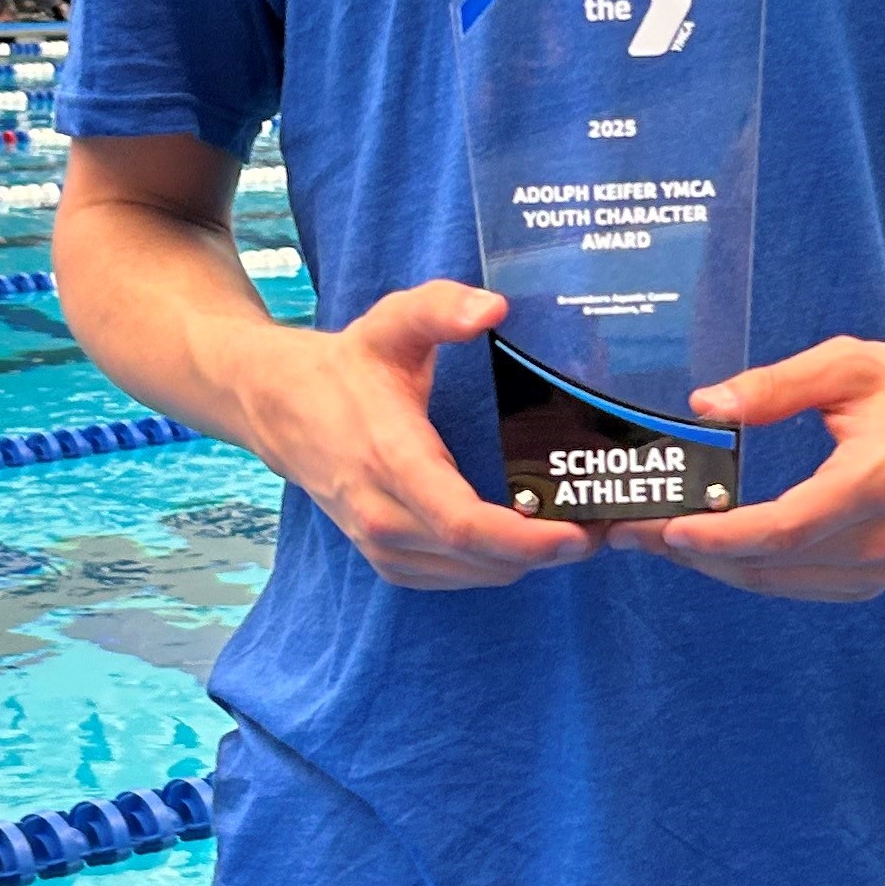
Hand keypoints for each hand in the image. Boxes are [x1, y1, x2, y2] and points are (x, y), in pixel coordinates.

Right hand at [222, 281, 592, 589]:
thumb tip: (493, 308)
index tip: (578, 533)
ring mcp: (381, 544)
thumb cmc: (350, 365)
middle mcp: (382, 515)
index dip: (524, 539)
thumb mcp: (392, 322)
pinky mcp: (386, 559)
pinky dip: (496, 567)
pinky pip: (453, 578)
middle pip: (476, 559)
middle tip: (602, 525)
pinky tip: (528, 541)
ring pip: (470, 576)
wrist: (282, 407)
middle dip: (546, 552)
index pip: (461, 523)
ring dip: (526, 563)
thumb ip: (440, 307)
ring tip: (577, 532)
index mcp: (390, 458)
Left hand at [620, 338, 884, 602]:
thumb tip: (704, 406)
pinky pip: (793, 584)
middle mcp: (880, 539)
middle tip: (630, 528)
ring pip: (774, 581)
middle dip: (692, 550)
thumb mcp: (848, 365)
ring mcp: (879, 568)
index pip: (785, 528)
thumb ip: (774, 387)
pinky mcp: (873, 580)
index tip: (666, 527)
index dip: (720, 535)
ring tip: (656, 534)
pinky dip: (746, 567)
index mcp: (876, 482)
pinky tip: (709, 543)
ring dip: (712, 563)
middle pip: (768, 563)